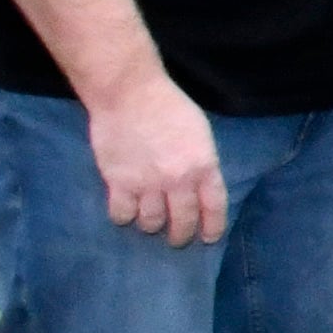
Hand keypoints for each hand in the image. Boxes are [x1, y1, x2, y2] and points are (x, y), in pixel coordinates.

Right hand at [87, 71, 223, 246]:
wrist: (129, 94)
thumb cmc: (168, 106)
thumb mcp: (200, 133)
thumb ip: (202, 162)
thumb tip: (200, 185)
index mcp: (204, 166)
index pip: (214, 207)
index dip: (212, 227)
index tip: (208, 238)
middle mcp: (178, 181)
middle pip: (183, 221)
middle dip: (180, 235)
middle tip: (176, 238)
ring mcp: (147, 184)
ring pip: (151, 222)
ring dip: (151, 225)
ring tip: (150, 223)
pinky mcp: (118, 183)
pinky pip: (122, 214)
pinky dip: (124, 217)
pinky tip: (125, 212)